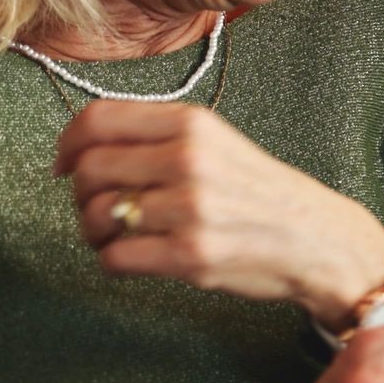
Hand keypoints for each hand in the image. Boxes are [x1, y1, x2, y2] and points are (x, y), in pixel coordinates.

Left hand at [57, 100, 383, 325]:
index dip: (68, 144)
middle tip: (102, 210)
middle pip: (89, 170)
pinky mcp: (190, 255)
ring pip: (96, 216)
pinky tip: (139, 258)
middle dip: (82, 196)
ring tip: (122, 236)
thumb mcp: (219, 143)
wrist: (318, 239)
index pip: (98, 120)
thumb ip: (160, 137)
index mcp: (193, 125)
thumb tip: (85, 149)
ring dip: (97, 233)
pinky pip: (114, 258)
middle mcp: (189, 160)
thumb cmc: (263, 195)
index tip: (64, 165)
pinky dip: (116, 262)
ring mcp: (190, 208)